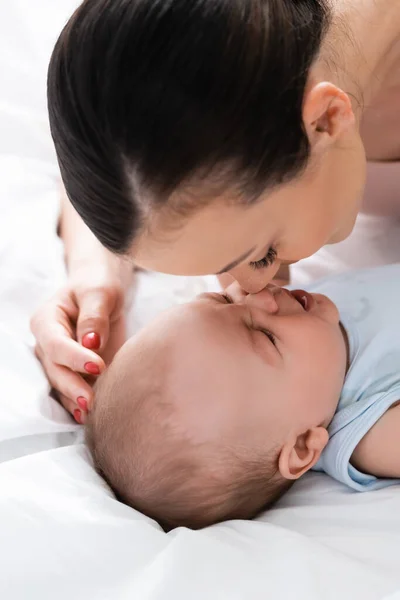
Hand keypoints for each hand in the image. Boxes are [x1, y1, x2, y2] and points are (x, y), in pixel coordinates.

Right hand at [31, 268, 126, 422]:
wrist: (101, 292)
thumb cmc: (97, 286)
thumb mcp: (100, 292)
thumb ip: (94, 315)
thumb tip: (91, 342)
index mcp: (46, 320)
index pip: (56, 344)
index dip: (74, 357)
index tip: (97, 366)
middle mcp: (47, 343)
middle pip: (54, 369)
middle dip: (71, 386)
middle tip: (90, 400)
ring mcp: (58, 360)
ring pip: (60, 384)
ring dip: (74, 400)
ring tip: (89, 414)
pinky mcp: (73, 371)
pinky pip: (72, 390)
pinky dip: (78, 404)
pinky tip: (88, 417)